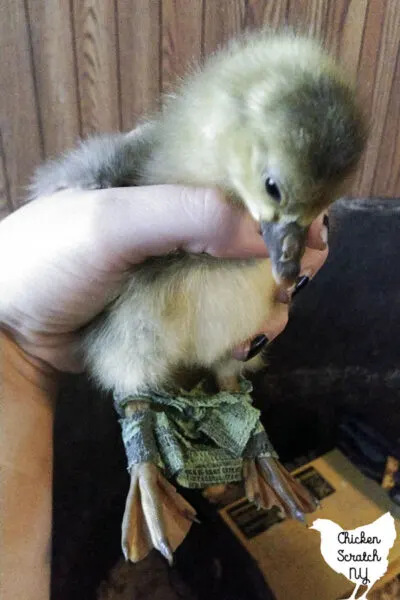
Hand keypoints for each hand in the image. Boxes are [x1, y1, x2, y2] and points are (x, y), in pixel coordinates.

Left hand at [0, 185, 327, 370]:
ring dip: (264, 303)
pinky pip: (220, 315)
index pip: (239, 175)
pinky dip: (240, 330)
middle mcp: (178, 218)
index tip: (306, 232)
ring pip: (242, 278)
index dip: (280, 199)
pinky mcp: (174, 307)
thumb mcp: (109, 223)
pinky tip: (238, 346)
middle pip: (251, 232)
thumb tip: (268, 235)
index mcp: (163, 176)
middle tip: (287, 287)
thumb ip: (188, 216)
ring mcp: (178, 266)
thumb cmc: (46, 261)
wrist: (8, 330)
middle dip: (279, 261)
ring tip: (261, 326)